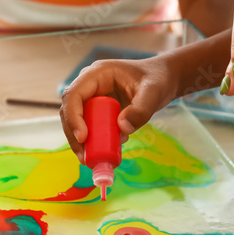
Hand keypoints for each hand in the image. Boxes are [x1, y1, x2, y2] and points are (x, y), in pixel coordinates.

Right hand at [59, 56, 177, 159]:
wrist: (164, 79)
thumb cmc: (158, 79)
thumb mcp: (153, 92)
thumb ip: (140, 110)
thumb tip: (122, 128)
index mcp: (97, 74)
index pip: (74, 95)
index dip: (74, 117)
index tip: (83, 138)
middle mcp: (89, 85)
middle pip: (70, 111)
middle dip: (74, 135)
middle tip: (84, 157)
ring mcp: (92, 98)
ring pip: (76, 121)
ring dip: (81, 142)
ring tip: (91, 160)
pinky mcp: (98, 110)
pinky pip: (89, 126)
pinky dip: (93, 141)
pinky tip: (104, 152)